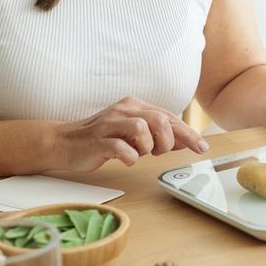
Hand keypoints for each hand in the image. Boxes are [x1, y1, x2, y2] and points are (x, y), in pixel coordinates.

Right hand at [53, 97, 208, 172]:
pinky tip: (128, 159)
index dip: (187, 133)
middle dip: (169, 140)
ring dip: (149, 146)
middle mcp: (123, 110)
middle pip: (160, 119)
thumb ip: (156, 135)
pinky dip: (130, 156)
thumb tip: (184, 141)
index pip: (168, 116)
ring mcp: (109, 124)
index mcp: (134, 106)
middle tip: (162, 153)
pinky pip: (121, 147)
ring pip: (143, 128)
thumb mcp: (132, 135)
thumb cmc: (101, 139)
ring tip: (141, 153)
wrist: (63, 142)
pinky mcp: (98, 140)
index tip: (202, 146)